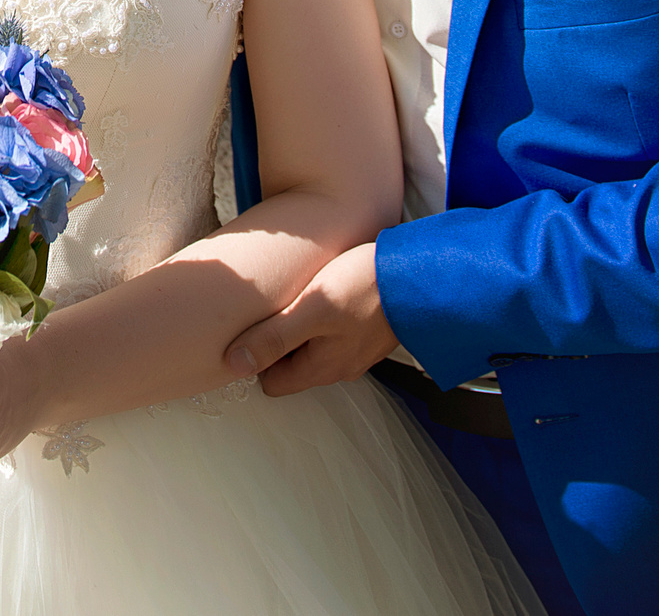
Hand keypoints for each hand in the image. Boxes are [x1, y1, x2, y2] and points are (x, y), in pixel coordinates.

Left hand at [223, 243, 399, 396]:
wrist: (424, 275)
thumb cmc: (367, 288)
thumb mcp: (311, 310)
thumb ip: (273, 338)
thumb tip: (233, 364)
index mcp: (322, 369)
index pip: (271, 383)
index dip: (256, 357)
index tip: (252, 326)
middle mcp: (340, 367)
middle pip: (292, 366)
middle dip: (277, 341)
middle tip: (271, 306)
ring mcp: (357, 351)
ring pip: (313, 348)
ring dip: (300, 326)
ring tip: (296, 295)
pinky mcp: (368, 331)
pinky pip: (334, 334)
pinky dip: (323, 319)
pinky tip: (324, 290)